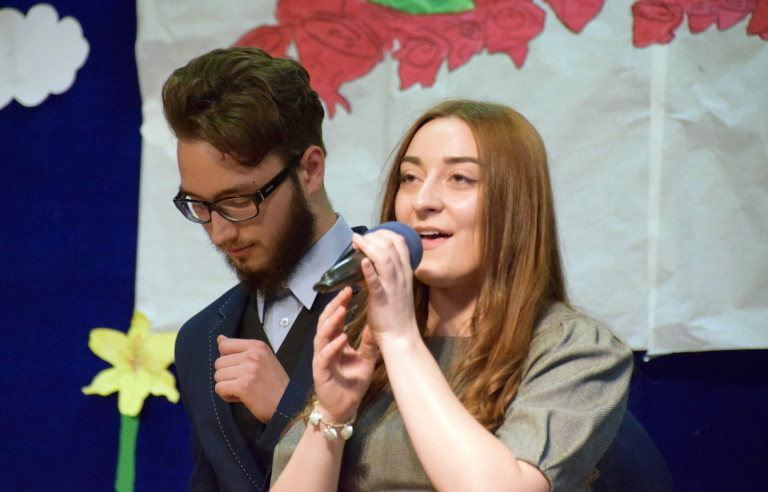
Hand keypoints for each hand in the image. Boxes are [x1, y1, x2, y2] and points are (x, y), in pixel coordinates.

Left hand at [214, 336, 288, 422]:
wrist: (287, 404)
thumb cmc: (275, 384)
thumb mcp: (261, 359)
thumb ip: (240, 349)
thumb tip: (220, 338)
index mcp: (258, 346)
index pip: (225, 345)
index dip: (226, 359)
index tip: (237, 367)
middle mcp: (253, 355)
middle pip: (219, 362)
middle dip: (227, 375)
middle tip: (243, 381)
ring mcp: (248, 370)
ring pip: (218, 376)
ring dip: (227, 385)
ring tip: (243, 389)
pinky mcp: (244, 386)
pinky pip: (219, 388)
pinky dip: (227, 395)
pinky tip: (241, 396)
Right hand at [312, 287, 377, 422]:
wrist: (344, 408)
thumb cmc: (352, 384)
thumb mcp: (366, 360)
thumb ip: (369, 343)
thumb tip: (377, 324)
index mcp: (335, 343)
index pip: (335, 318)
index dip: (341, 303)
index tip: (351, 288)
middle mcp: (325, 348)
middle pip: (326, 322)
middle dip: (335, 306)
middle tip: (346, 291)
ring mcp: (321, 359)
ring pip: (321, 336)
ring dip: (331, 322)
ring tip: (342, 309)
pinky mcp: (320, 373)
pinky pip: (324, 357)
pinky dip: (332, 347)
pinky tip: (341, 337)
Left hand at [352, 230, 418, 343]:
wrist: (401, 337)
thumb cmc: (395, 314)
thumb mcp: (393, 289)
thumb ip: (381, 275)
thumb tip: (364, 264)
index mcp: (406, 272)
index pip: (400, 242)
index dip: (384, 233)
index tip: (370, 235)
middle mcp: (402, 276)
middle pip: (392, 245)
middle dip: (374, 236)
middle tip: (359, 239)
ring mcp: (393, 286)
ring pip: (385, 258)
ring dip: (369, 246)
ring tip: (356, 242)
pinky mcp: (382, 299)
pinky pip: (376, 281)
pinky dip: (369, 269)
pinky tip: (362, 261)